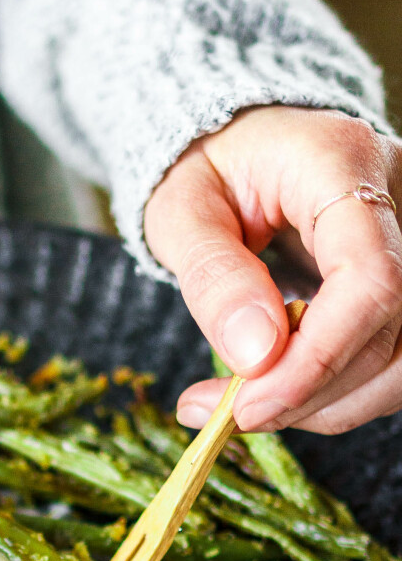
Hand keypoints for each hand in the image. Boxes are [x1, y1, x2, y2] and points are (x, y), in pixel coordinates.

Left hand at [143, 106, 401, 434]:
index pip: (370, 278)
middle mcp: (398, 198)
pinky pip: (389, 360)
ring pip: (401, 359)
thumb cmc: (208, 167)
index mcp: (341, 163)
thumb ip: (215, 276)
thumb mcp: (181, 209)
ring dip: (325, 406)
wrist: (239, 145)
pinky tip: (273, 396)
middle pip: (392, 328)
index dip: (317, 358)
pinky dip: (333, 395)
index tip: (249, 405)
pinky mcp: (399, 283)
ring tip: (240, 410)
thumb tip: (255, 355)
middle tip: (229, 416)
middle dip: (309, 393)